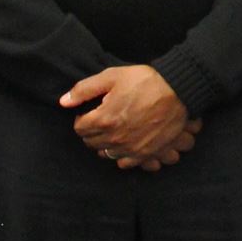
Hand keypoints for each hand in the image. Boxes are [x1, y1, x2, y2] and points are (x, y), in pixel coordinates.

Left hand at [62, 65, 193, 168]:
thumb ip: (84, 90)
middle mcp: (116, 138)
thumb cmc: (144, 81)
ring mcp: (131, 148)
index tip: (89, 111)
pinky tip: (126, 141)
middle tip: (101, 119)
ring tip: (114, 129)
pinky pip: (124, 163)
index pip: (80, 128)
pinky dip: (121, 155)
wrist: (178, 90)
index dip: (82, 118)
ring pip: (106, 154)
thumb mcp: (111, 77)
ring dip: (105, 143)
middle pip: (91, 142)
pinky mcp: (146, 154)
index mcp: (105, 119)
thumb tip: (63, 102)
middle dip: (91, 131)